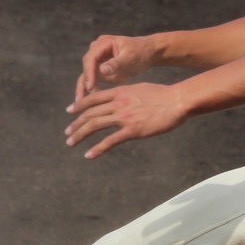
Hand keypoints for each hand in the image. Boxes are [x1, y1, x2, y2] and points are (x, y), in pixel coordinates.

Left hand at [65, 82, 188, 159]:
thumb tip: (121, 96)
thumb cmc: (163, 95)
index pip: (92, 98)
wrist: (177, 101)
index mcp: (119, 92)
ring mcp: (124, 117)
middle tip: (67, 133)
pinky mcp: (132, 131)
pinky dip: (97, 149)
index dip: (79, 105)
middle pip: (89, 114)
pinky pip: (110, 141)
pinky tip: (88, 155)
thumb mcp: (140, 89)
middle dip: (75, 124)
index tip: (69, 111)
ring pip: (94, 126)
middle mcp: (118, 104)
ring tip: (70, 142)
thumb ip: (127, 94)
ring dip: (79, 135)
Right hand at [74, 34, 157, 100]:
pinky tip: (90, 100)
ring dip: (85, 86)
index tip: (90, 86)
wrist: (149, 53)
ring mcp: (99, 58)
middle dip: (85, 82)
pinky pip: (94, 78)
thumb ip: (116, 64)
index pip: (91, 58)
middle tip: (84, 99)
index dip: (89, 72)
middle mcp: (98, 49)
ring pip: (87, 73)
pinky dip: (92, 88)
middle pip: (87, 66)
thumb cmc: (141, 53)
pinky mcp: (101, 67)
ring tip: (82, 102)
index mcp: (104, 42)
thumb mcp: (130, 58)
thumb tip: (101, 70)